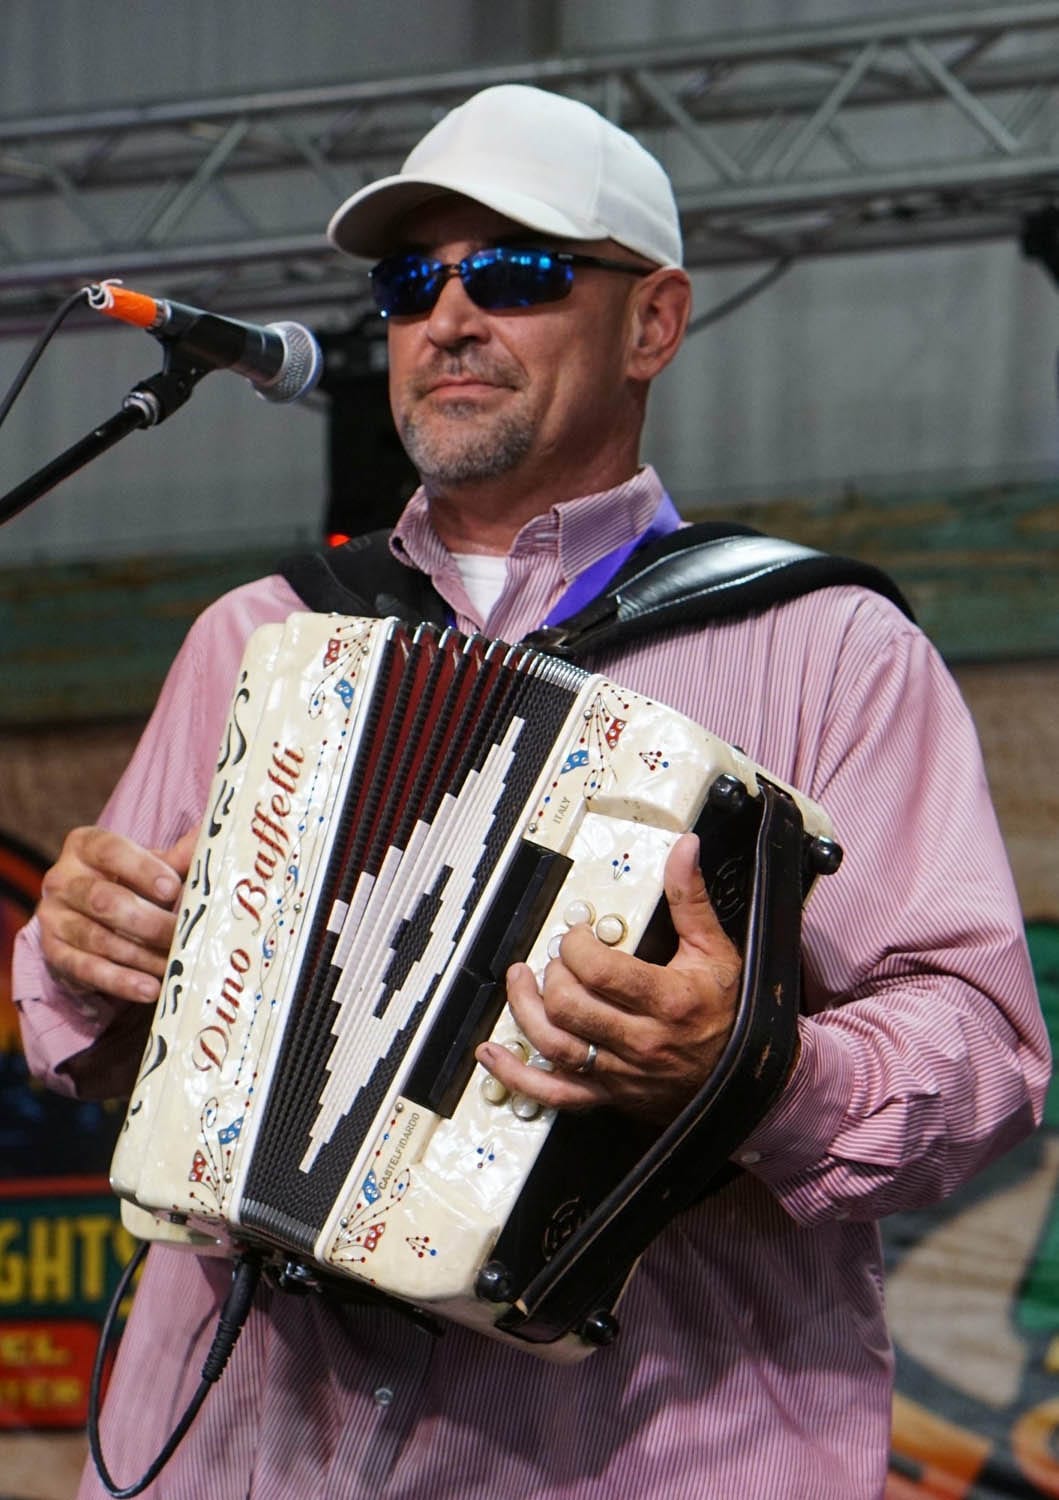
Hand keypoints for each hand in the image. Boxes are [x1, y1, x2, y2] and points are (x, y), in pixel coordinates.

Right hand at [37, 825, 197, 1004]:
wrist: (91, 915)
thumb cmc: (130, 882)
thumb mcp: (152, 864)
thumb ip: (180, 856)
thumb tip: (215, 842)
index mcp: (85, 845)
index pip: (111, 850)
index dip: (143, 869)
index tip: (173, 889)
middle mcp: (62, 879)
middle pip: (104, 900)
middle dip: (149, 922)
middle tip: (183, 936)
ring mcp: (53, 917)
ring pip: (98, 939)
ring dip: (142, 956)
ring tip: (174, 965)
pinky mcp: (53, 952)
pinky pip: (86, 969)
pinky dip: (120, 981)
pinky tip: (150, 988)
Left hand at [475, 833, 741, 1124]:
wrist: (749, 1077)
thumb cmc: (731, 1014)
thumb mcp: (716, 950)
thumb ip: (690, 899)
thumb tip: (684, 850)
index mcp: (667, 1001)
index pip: (600, 972)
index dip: (576, 947)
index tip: (578, 936)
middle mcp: (641, 1041)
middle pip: (570, 1007)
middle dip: (552, 974)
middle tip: (555, 957)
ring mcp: (621, 1072)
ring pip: (555, 1046)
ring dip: (526, 1010)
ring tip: (521, 982)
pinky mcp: (609, 1094)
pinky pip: (555, 1094)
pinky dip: (517, 1076)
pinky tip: (494, 1055)